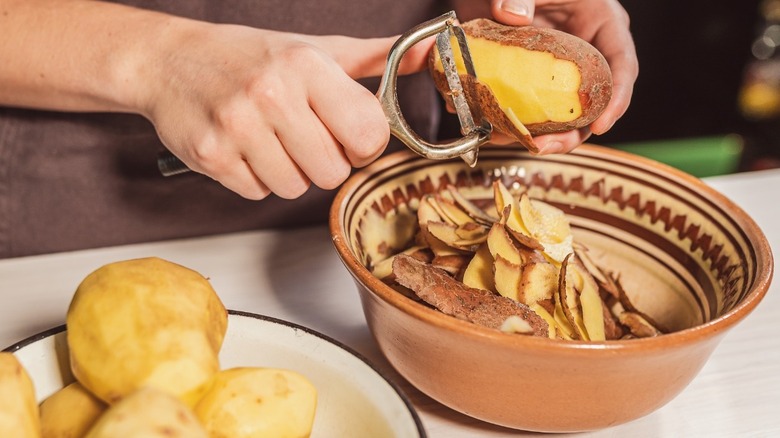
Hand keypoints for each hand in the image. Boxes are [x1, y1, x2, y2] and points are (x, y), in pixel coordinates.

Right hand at [140, 22, 432, 199]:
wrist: (169, 61)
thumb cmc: (250, 57)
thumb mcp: (316, 49)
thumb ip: (378, 60)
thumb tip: (434, 54)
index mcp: (307, 66)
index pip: (369, 135)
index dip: (362, 143)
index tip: (346, 133)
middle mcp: (272, 94)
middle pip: (333, 172)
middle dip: (324, 161)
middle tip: (302, 135)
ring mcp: (238, 127)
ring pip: (296, 188)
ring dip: (289, 172)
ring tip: (269, 138)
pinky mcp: (212, 156)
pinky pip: (258, 194)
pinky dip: (256, 179)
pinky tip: (245, 148)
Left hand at [455, 0, 637, 153]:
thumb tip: (512, 15)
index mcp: (602, 25)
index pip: (622, 67)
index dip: (616, 99)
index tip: (602, 125)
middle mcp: (582, 56)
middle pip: (589, 104)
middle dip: (570, 133)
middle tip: (546, 146)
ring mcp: (553, 73)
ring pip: (556, 115)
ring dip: (536, 134)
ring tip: (514, 141)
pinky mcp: (525, 82)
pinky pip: (522, 108)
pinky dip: (506, 120)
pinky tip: (490, 126)